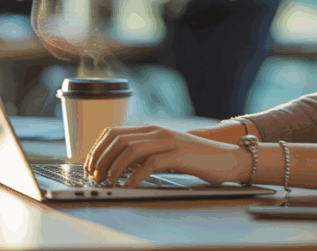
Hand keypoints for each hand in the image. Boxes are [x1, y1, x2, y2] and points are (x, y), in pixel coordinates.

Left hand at [85, 125, 249, 188]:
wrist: (226, 157)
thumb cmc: (196, 159)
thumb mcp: (166, 152)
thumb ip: (146, 154)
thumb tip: (120, 166)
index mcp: (151, 129)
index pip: (114, 132)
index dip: (97, 148)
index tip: (90, 165)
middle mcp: (157, 131)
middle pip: (118, 140)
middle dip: (101, 159)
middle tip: (96, 177)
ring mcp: (168, 141)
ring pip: (130, 149)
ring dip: (114, 167)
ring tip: (109, 182)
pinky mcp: (178, 155)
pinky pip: (150, 164)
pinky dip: (135, 176)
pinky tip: (129, 186)